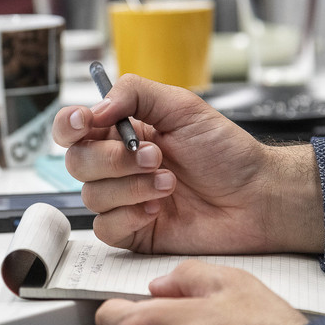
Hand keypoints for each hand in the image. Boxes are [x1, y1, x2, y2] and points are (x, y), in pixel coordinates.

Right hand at [52, 74, 323, 254]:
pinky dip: (130, 216)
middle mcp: (117, 165)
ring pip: (91, 195)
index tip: (85, 122)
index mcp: (122, 131)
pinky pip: (106, 227)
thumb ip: (134, 93)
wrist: (256, 196)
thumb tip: (95, 108)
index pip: (73, 127)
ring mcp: (123, 198)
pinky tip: (159, 209)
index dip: (69, 125)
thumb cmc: (226, 152)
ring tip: (169, 183)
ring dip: (131, 187)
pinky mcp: (132, 230)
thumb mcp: (183, 106)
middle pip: (77, 162)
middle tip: (155, 156)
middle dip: (113, 159)